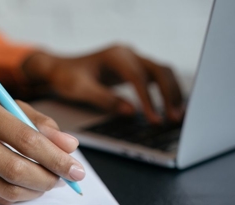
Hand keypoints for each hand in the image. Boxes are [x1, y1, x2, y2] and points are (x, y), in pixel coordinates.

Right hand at [0, 92, 84, 204]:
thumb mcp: (6, 105)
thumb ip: (39, 122)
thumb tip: (69, 146)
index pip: (23, 137)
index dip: (55, 157)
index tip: (76, 168)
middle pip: (14, 168)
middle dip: (49, 178)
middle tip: (66, 179)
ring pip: (6, 189)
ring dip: (36, 190)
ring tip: (49, 181)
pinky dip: (19, 195)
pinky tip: (27, 186)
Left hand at [23, 45, 182, 122]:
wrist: (59, 69)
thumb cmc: (66, 77)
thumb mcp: (80, 89)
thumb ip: (104, 99)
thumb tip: (130, 112)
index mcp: (115, 56)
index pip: (138, 77)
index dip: (148, 99)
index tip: (153, 118)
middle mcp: (128, 54)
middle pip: (159, 70)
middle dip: (169, 94)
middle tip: (174, 118)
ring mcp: (133, 59)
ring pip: (162, 72)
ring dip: (172, 93)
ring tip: (177, 116)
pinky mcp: (134, 68)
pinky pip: (156, 78)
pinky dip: (166, 92)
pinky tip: (170, 108)